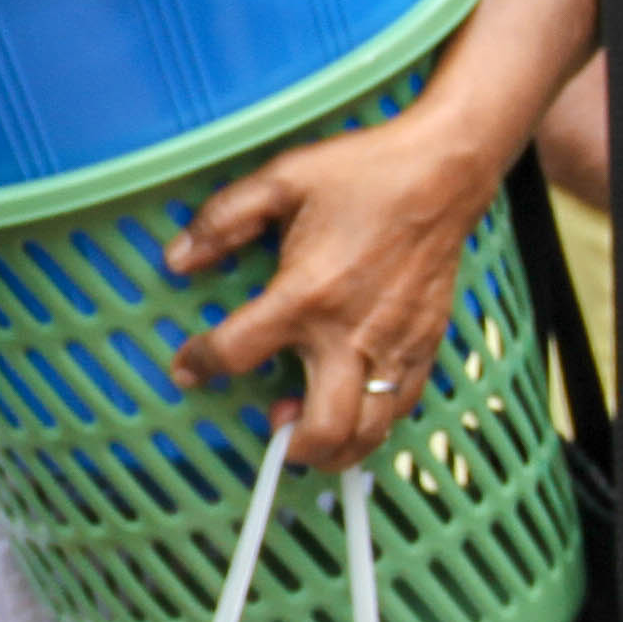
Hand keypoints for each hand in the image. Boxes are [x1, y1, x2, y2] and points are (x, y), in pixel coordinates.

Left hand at [162, 96, 493, 474]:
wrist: (444, 171)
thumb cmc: (364, 173)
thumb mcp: (281, 180)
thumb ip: (222, 221)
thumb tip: (178, 259)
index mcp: (305, 294)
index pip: (235, 352)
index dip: (199, 365)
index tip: (188, 368)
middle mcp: (350, 333)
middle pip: (321, 429)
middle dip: (289, 448)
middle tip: (272, 427)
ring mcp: (393, 346)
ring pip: (369, 434)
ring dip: (335, 450)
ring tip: (311, 432)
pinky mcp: (425, 346)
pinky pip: (402, 407)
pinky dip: (376, 423)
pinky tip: (355, 407)